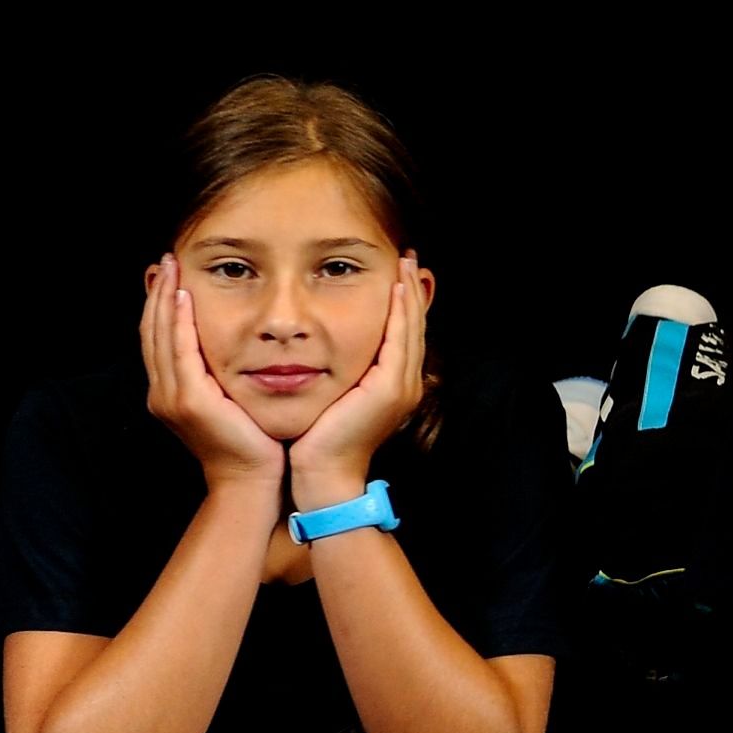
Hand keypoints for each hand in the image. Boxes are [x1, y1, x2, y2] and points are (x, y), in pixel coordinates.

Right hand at [141, 254, 282, 490]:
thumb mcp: (229, 402)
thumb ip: (220, 376)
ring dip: (164, 298)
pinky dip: (178, 322)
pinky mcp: (190, 400)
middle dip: (157, 293)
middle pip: (152, 331)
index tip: (166, 274)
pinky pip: (181, 351)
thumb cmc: (249, 444)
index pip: (158, 339)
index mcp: (169, 393)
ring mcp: (172, 397)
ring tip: (171, 267)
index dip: (158, 305)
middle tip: (166, 259)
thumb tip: (230, 346)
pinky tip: (183, 296)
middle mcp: (163, 393)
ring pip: (160, 336)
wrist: (250, 482)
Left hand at [292, 253, 427, 495]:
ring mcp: (402, 386)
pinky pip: (399, 340)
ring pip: (411, 328)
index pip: (403, 335)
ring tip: (405, 263)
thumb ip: (339, 372)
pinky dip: (399, 312)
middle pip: (413, 326)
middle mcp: (406, 383)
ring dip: (408, 293)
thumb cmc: (319, 441)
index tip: (399, 273)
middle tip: (409, 257)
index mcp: (394, 386)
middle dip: (412, 290)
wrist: (322, 475)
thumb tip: (324, 346)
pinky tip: (395, 287)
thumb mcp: (333, 398)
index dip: (404, 303)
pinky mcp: (390, 388)